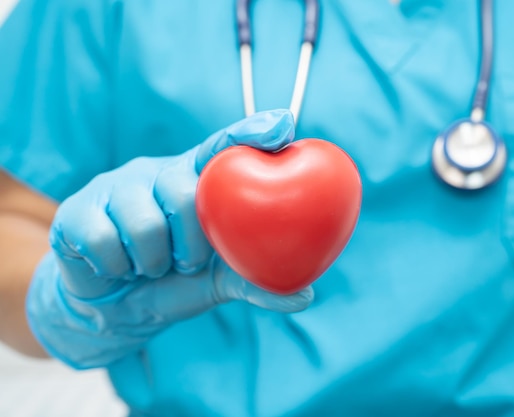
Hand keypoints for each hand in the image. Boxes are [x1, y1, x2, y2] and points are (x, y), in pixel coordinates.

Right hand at [26, 110, 313, 368]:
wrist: (116, 308)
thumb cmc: (175, 279)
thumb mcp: (216, 280)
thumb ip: (254, 282)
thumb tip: (305, 297)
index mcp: (196, 181)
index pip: (223, 146)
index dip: (251, 132)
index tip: (282, 125)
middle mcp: (158, 174)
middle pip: (183, 189)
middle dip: (189, 240)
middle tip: (184, 261)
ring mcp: (115, 187)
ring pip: (142, 222)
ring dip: (152, 261)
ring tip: (150, 266)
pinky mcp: (77, 211)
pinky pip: (102, 239)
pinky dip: (116, 268)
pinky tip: (116, 268)